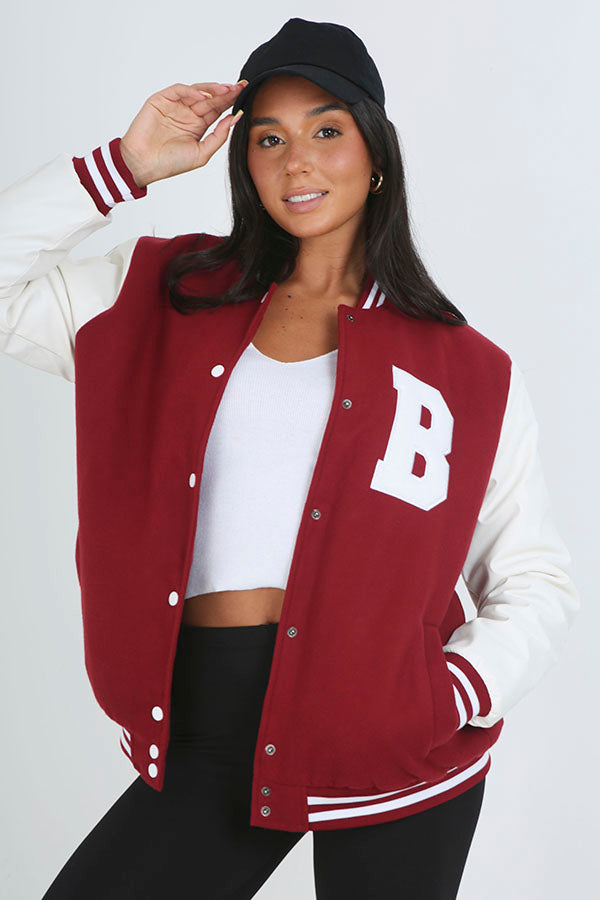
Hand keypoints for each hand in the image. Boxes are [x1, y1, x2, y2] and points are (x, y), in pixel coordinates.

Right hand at [119, 81, 247, 187]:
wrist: (143, 164)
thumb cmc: (170, 163)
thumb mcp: (202, 153)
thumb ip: (219, 136)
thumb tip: (236, 118)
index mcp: (198, 125)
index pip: (218, 109)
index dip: (231, 101)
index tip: (245, 94)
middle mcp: (188, 113)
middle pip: (211, 98)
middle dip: (226, 92)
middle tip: (240, 86)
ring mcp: (175, 105)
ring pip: (197, 91)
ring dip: (212, 89)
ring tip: (226, 89)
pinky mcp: (161, 100)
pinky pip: (179, 90)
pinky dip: (191, 91)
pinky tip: (203, 96)